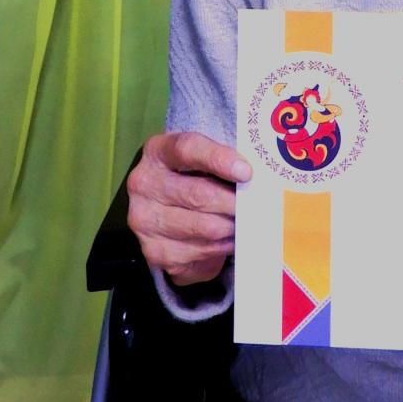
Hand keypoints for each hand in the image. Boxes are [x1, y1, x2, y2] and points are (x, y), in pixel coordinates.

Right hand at [126, 131, 251, 286]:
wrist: (164, 211)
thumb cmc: (191, 178)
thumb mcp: (199, 160)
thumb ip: (220, 162)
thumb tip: (252, 179)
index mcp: (157, 151)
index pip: (188, 149)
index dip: (218, 159)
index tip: (246, 172)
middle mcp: (144, 185)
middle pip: (199, 194)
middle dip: (234, 202)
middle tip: (258, 206)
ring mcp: (145, 221)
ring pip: (205, 227)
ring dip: (233, 227)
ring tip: (248, 223)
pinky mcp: (155, 252)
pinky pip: (202, 251)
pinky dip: (223, 246)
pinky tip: (230, 239)